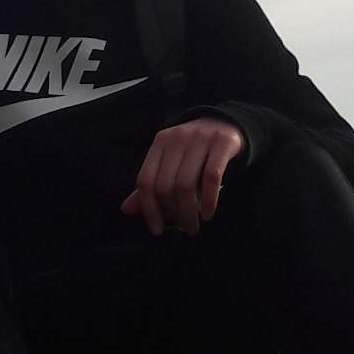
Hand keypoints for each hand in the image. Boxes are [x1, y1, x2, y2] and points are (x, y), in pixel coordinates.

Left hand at [122, 119, 245, 236]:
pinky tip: (207, 214)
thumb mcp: (171, 163)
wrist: (227, 123)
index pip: (145, 180)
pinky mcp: (223, 141)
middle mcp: (177, 137)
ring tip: (193, 227)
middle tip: (183, 229)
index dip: (148, 209)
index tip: (157, 230)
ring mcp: (201, 137)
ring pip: (186, 184)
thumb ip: (152, 185)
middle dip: (173, 214)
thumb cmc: (195, 150)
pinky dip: (208, 201)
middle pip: (166, 185)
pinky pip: (212, 177)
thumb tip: (127, 210)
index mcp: (160, 142)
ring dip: (189, 212)